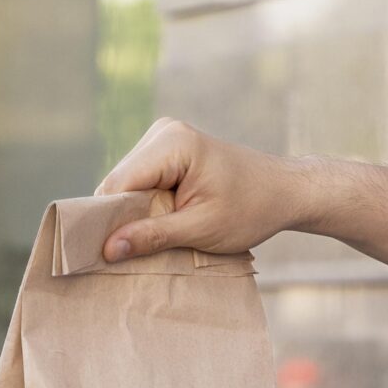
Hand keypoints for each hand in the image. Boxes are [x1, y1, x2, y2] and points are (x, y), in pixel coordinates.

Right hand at [95, 118, 312, 261]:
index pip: (118, 184)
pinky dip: (146, 205)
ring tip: (154, 237)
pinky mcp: (169, 150)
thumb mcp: (202, 229)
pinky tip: (161, 223)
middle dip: (122, 217)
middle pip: (119, 183)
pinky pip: (142, 181)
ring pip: (128, 184)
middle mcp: (164, 132)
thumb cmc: (252, 209)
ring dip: (135, 213)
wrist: (285, 191)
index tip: (102, 255)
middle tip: (130, 254)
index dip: (107, 220)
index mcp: (172, 144)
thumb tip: (108, 249)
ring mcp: (165, 138)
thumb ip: (153, 236)